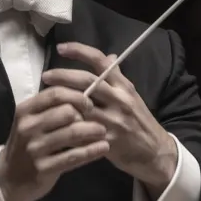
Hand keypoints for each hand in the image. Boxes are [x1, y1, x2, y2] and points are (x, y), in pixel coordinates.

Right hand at [0, 85, 108, 200]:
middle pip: (66, 112)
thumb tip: (83, 94)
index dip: (77, 95)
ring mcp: (35, 149)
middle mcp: (28, 127)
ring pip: (72, 133)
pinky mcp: (43, 168)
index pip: (55, 94)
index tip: (90, 102)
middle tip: (97, 119)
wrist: (10, 178)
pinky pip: (73, 156)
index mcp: (25, 111)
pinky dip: (92, 150)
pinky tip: (103, 147)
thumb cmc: (26, 144)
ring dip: (93, 131)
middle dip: (86, 114)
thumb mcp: (30, 122)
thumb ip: (50, 108)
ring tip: (103, 131)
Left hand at [41, 42, 177, 192]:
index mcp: (124, 87)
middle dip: (63, 76)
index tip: (61, 48)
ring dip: (61, 101)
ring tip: (45, 99)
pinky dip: (67, 126)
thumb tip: (109, 56)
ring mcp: (114, 121)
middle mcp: (120, 100)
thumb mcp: (132, 96)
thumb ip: (117, 77)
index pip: (101, 62)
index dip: (80, 51)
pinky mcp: (107, 141)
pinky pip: (82, 131)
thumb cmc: (140, 122)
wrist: (155, 152)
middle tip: (46, 76)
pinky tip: (53, 124)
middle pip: (87, 82)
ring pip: (82, 106)